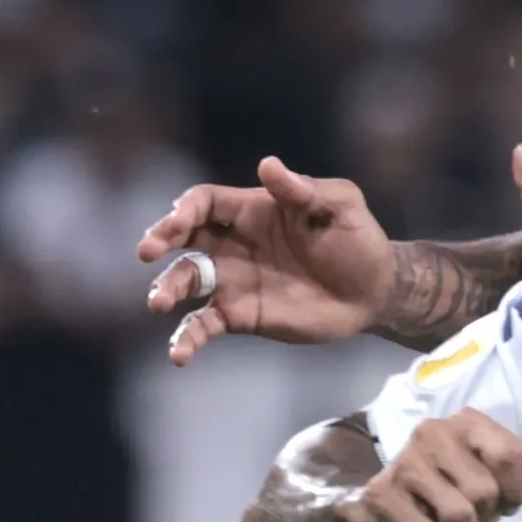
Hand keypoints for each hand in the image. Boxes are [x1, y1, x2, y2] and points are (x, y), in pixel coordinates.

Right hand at [138, 158, 396, 361]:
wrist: (374, 292)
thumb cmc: (357, 240)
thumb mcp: (340, 205)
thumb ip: (304, 189)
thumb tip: (268, 166)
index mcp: (251, 211)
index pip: (205, 203)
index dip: (185, 209)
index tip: (177, 223)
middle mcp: (234, 244)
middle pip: (184, 237)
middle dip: (161, 240)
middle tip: (147, 252)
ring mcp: (234, 281)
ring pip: (187, 282)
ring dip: (167, 289)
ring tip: (158, 302)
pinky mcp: (242, 316)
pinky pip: (206, 325)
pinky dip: (189, 339)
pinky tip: (180, 355)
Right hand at [359, 410, 521, 521]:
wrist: (386, 512)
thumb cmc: (448, 491)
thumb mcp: (490, 478)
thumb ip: (519, 467)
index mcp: (466, 423)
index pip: (508, 455)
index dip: (516, 491)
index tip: (506, 504)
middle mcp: (434, 433)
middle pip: (484, 491)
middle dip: (487, 521)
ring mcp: (406, 461)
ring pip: (458, 514)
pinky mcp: (383, 493)